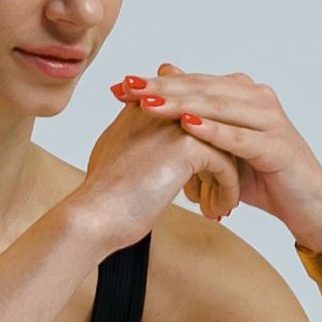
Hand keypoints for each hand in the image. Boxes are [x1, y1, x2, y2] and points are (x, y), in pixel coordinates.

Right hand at [67, 76, 228, 250]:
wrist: (95, 215)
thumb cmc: (104, 195)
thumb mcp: (118, 153)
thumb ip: (137, 135)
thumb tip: (143, 138)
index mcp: (143, 105)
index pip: (191, 109)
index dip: (206, 138)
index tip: (206, 171)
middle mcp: (160, 107)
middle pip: (213, 123)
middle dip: (224, 156)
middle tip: (224, 185)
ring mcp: (175, 123)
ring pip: (224, 144)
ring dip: (227, 177)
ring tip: (219, 202)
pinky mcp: (188, 146)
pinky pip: (225, 165)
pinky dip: (227, 190)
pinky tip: (216, 210)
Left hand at [106, 66, 321, 254]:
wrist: (309, 209)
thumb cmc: (263, 180)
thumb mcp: (221, 150)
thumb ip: (195, 123)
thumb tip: (159, 101)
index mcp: (243, 95)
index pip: (193, 83)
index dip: (156, 84)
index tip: (119, 86)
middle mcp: (258, 100)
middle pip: (202, 90)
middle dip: (161, 88)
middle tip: (126, 87)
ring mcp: (271, 121)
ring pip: (218, 108)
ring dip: (180, 104)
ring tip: (147, 103)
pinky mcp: (278, 147)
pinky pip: (240, 138)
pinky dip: (214, 131)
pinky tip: (188, 127)